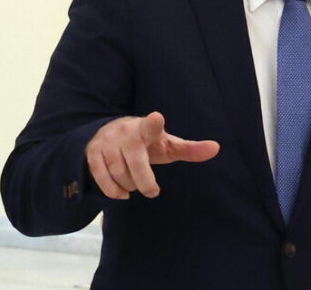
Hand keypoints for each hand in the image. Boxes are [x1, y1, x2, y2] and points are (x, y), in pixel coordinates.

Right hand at [85, 111, 219, 199]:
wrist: (110, 133)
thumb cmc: (147, 142)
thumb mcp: (169, 144)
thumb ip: (191, 149)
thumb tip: (217, 148)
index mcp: (147, 128)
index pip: (151, 125)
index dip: (153, 124)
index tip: (157, 118)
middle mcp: (125, 133)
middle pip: (137, 165)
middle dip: (146, 183)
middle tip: (153, 190)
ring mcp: (107, 143)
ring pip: (120, 174)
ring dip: (130, 185)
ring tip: (136, 184)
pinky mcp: (93, 153)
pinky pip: (102, 177)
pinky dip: (113, 190)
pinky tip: (122, 193)